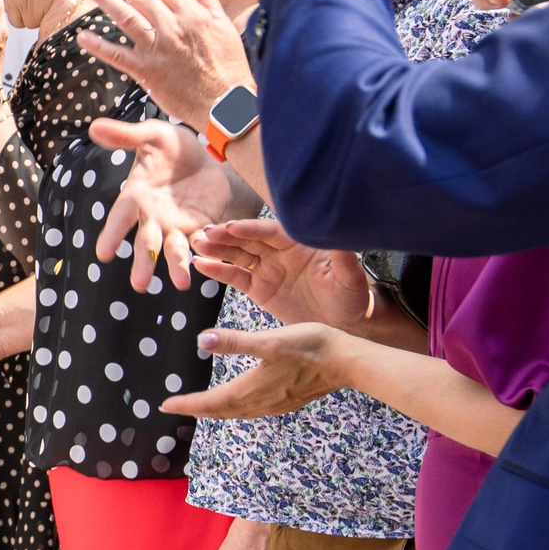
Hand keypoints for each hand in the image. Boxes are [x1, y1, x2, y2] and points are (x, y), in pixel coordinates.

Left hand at [76, 0, 252, 125]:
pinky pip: (118, 56)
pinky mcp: (147, 72)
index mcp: (193, 14)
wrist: (226, 102)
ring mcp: (158, 50)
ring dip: (107, 3)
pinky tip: (83, 37)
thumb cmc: (228, 65)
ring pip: (127, 20)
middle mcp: (173, 28)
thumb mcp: (223, 23)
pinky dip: (99, 46)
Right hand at [90, 117, 238, 290]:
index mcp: (136, 196)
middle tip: (140, 286)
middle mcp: (153, 216)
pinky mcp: (201, 225)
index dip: (112, 235)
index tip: (104, 254)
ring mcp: (177, 224)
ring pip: (174, 249)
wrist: (206, 152)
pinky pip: (203, 240)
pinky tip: (209, 259)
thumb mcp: (152, 135)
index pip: (121, 218)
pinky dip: (205, 249)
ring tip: (181, 284)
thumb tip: (94, 125)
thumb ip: (127, 135)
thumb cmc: (170, 146)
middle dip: (144, 263)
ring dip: (176, 266)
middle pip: (145, 243)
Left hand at [163, 322, 353, 420]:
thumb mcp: (269, 340)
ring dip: (217, 411)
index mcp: (251, 389)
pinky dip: (238, 408)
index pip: (211, 402)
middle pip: (221, 411)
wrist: (349, 361)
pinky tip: (241, 402)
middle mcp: (261, 402)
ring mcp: (277, 403)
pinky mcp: (290, 400)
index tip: (165, 405)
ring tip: (202, 407)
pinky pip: (254, 410)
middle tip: (176, 408)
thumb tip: (201, 340)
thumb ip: (235, 341)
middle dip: (197, 410)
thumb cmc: (311, 347)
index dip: (187, 404)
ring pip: (238, 412)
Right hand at [188, 217, 373, 328]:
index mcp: (300, 244)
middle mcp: (281, 252)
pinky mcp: (259, 287)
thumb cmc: (352, 296)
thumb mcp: (350, 277)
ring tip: (196, 244)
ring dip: (216, 249)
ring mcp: (268, 268)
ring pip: (237, 255)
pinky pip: (234, 276)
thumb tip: (337, 233)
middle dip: (226, 236)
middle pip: (248, 240)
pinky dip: (217, 270)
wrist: (345, 323)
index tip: (232, 227)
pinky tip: (199, 264)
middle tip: (205, 233)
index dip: (251, 228)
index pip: (271, 232)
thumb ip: (342, 256)